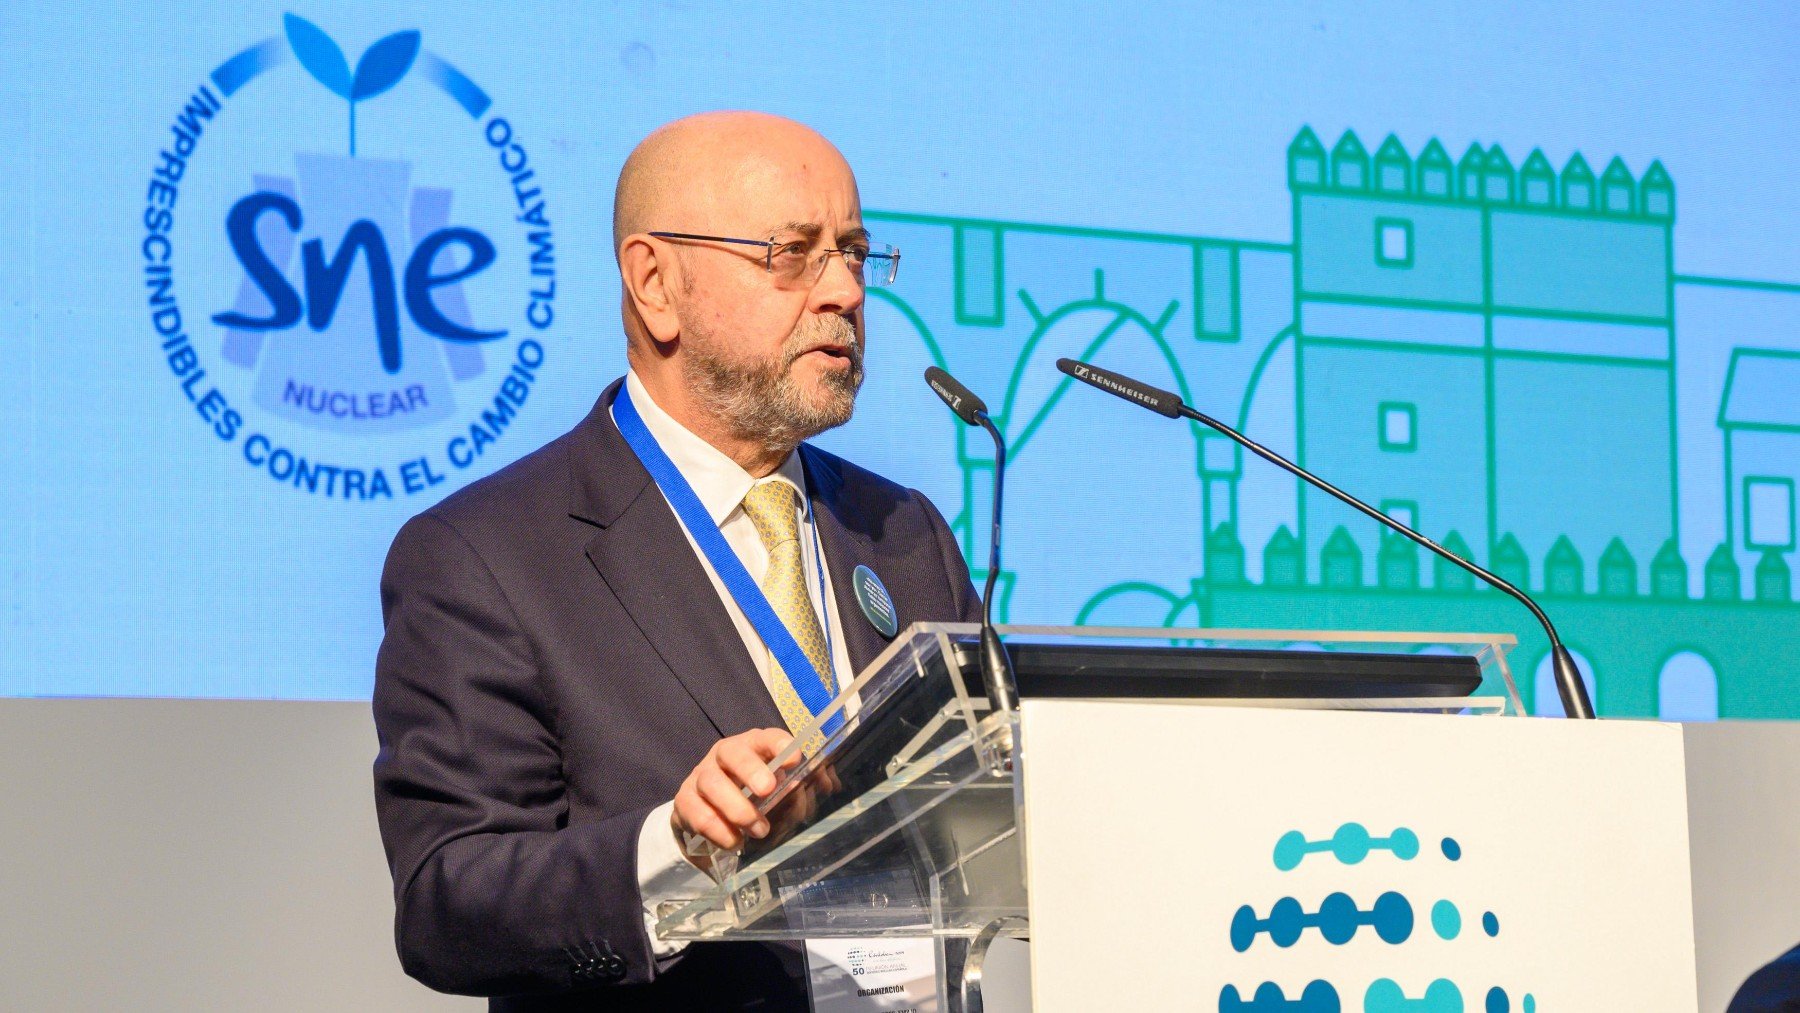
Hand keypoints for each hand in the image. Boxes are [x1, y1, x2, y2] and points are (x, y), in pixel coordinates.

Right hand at [670, 728, 800, 851]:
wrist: (707, 816)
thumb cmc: (751, 797)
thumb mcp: (777, 790)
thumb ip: (800, 786)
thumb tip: (828, 784)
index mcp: (751, 746)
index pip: (764, 737)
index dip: (778, 744)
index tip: (794, 759)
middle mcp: (723, 755)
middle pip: (732, 753)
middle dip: (751, 770)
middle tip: (768, 790)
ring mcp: (701, 775)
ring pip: (712, 783)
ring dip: (737, 808)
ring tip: (759, 830)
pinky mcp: (684, 800)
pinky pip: (697, 812)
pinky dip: (719, 830)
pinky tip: (735, 842)